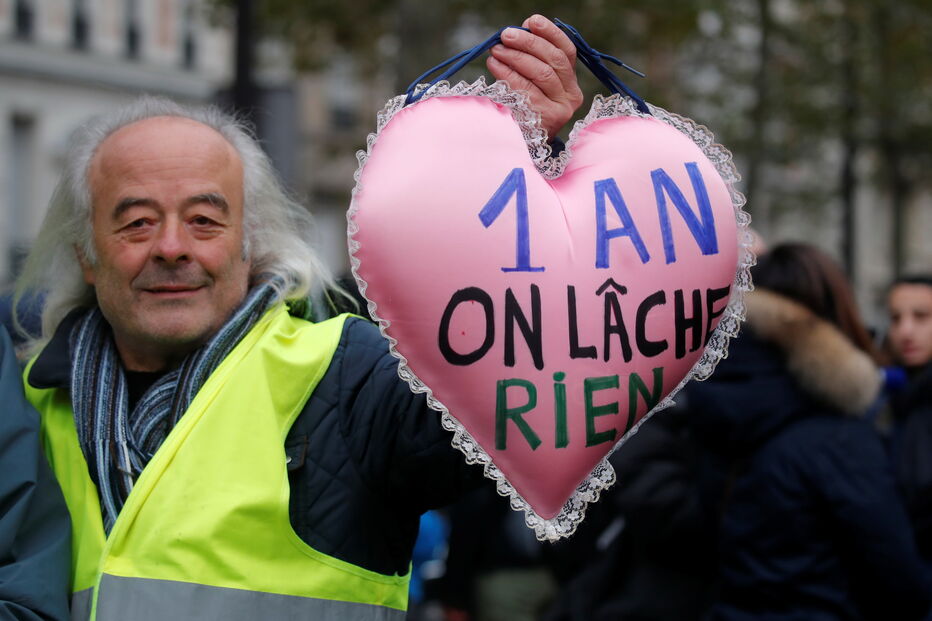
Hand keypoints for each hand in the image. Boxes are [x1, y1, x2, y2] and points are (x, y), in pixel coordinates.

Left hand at [487, 14, 583, 139]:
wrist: (522, 147)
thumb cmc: (524, 110)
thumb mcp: (532, 84)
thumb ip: (533, 59)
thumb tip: (521, 29)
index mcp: (571, 83)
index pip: (566, 51)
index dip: (550, 33)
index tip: (532, 21)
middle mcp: (571, 96)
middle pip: (554, 60)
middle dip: (528, 43)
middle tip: (506, 35)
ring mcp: (561, 109)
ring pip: (542, 73)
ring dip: (516, 57)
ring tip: (496, 50)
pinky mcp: (547, 120)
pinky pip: (527, 90)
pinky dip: (509, 74)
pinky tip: (495, 66)